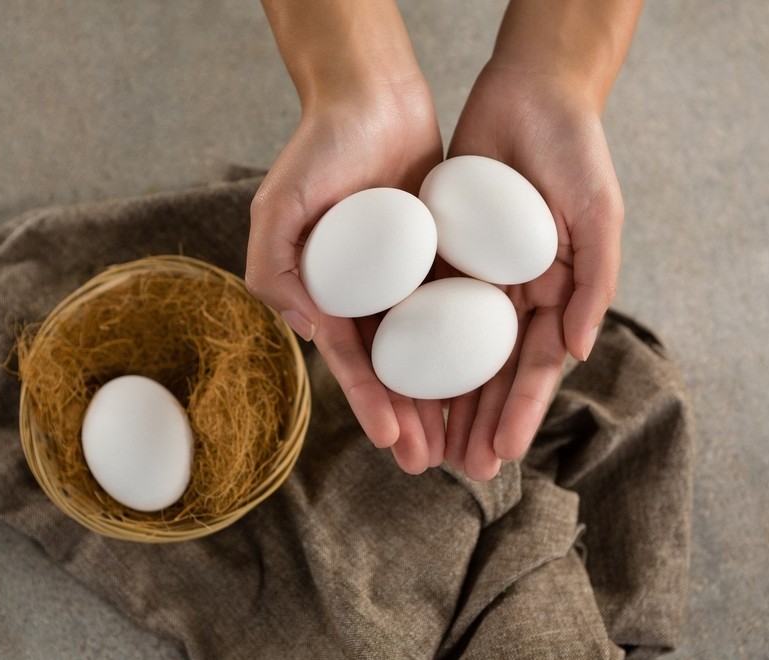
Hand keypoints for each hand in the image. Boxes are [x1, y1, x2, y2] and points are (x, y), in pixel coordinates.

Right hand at [246, 77, 447, 473]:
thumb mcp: (278, 206)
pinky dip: (474, 345)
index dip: (369, 403)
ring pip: (432, 350)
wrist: (372, 95)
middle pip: (394, 368)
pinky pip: (462, 306)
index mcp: (328, 294)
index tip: (393, 442)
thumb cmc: (319, 149)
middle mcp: (369, 294)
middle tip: (432, 463)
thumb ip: (274, 268)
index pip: (351, 361)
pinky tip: (494, 380)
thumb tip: (308, 332)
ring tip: (465, 441)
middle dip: (410, 419)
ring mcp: (408, 277)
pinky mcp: (443, 255)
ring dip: (445, 398)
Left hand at [442, 64, 624, 480]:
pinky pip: (420, 305)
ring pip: (451, 351)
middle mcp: (514, 296)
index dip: (518, 412)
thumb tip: (575, 350)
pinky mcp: (441, 253)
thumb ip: (594, 280)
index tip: (500, 454)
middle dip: (475, 421)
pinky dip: (410, 343)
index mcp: (556, 295)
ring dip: (440, 399)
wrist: (530, 92)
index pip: (534, 368)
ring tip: (423, 443)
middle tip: (455, 468)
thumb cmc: (576, 151)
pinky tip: (395, 379)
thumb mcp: (599, 212)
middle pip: (491, 372)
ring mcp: (476, 278)